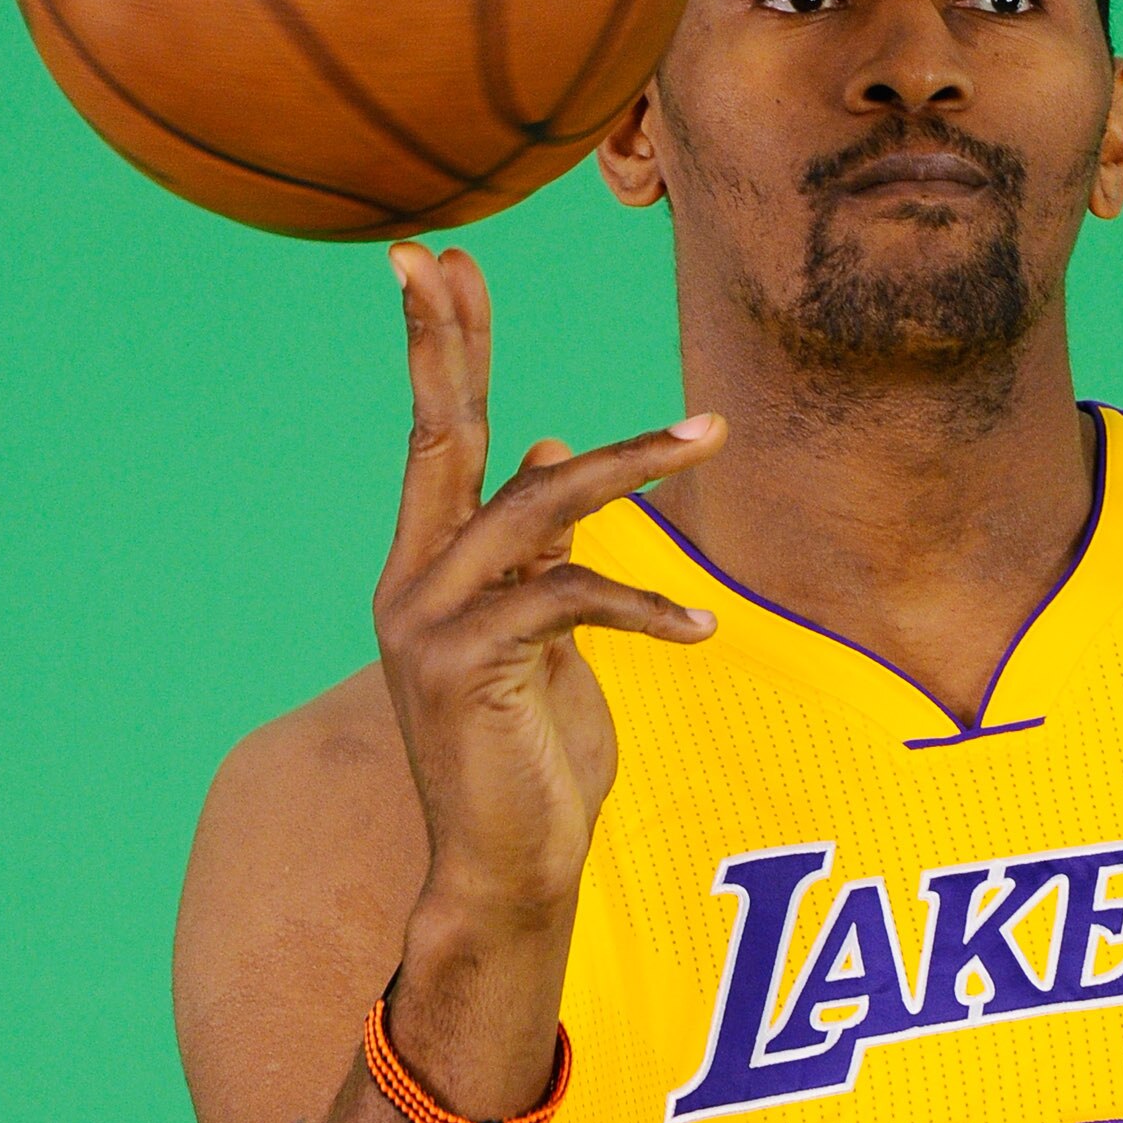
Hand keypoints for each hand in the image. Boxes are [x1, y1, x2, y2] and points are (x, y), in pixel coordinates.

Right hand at [375, 242, 722, 929]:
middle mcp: (411, 581)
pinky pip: (569, 597)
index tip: (440, 257)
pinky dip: (644, 604)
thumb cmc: (533, 755)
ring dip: (630, 460)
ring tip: (711, 429)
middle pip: (440, 436)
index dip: (441, 346)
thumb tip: (544, 448)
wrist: (507, 869)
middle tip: (451, 254)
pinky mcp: (466, 667)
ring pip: (533, 504)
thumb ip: (538, 548)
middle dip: (447, 342)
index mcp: (430, 566)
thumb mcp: (544, 636)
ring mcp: (428, 623)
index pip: (437, 435)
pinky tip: (698, 626)